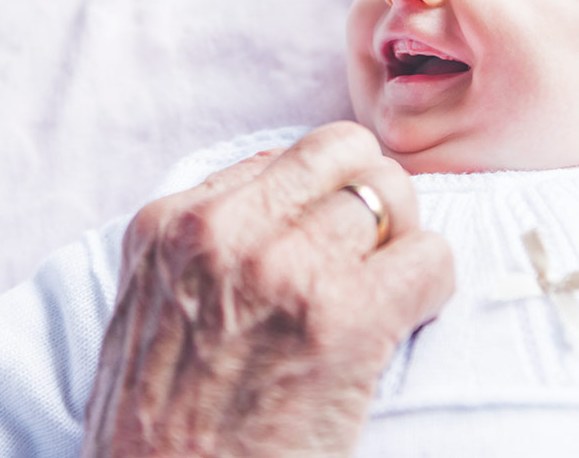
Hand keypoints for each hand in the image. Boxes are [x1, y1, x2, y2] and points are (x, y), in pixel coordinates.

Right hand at [82, 121, 454, 456]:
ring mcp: (286, 267)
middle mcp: (224, 231)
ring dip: (400, 241)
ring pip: (392, 193)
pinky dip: (431, 287)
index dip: (313, 197)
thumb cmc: (155, 428)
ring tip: (385, 288)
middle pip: (340, 150)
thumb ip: (202, 249)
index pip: (280, 157)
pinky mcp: (345, 317)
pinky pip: (429, 257)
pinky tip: (404, 320)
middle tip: (368, 249)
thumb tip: (279, 207)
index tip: (321, 238)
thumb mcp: (147, 309)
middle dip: (366, 192)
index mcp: (170, 225)